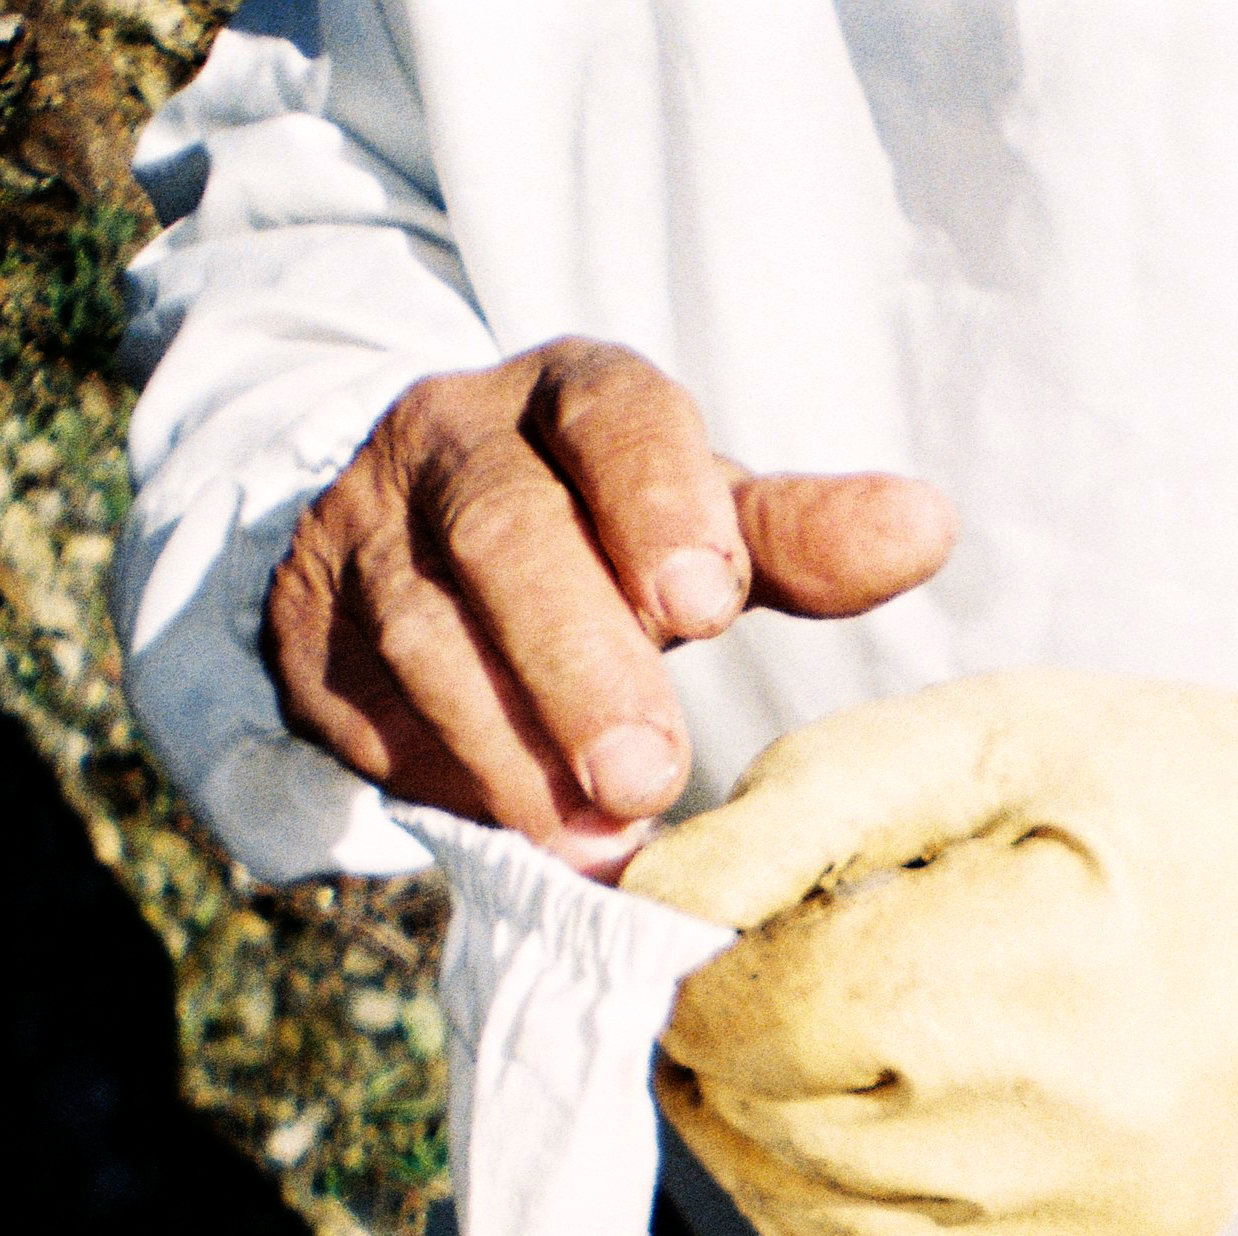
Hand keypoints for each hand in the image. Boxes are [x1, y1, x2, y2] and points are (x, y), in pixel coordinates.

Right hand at [263, 339, 955, 877]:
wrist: (418, 554)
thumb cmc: (603, 540)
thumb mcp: (706, 529)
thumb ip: (803, 537)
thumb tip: (930, 526)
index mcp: (573, 394)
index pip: (614, 418)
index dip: (657, 503)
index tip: (704, 604)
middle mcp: (453, 437)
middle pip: (507, 534)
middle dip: (581, 662)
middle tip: (648, 775)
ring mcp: (363, 527)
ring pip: (426, 632)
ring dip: (513, 749)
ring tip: (596, 840)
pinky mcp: (307, 624)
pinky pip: (361, 702)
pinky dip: (437, 773)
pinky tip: (506, 831)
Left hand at [622, 618, 1237, 1235]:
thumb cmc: (1138, 786)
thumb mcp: (966, 738)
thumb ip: (784, 818)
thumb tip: (637, 910)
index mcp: (1041, 975)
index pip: (776, 1021)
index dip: (702, 978)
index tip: (713, 930)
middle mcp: (1073, 1137)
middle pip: (779, 1131)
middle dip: (720, 1055)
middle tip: (749, 980)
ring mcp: (1089, 1234)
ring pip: (813, 1226)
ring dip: (761, 1139)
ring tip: (810, 1042)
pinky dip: (833, 1214)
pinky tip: (867, 1124)